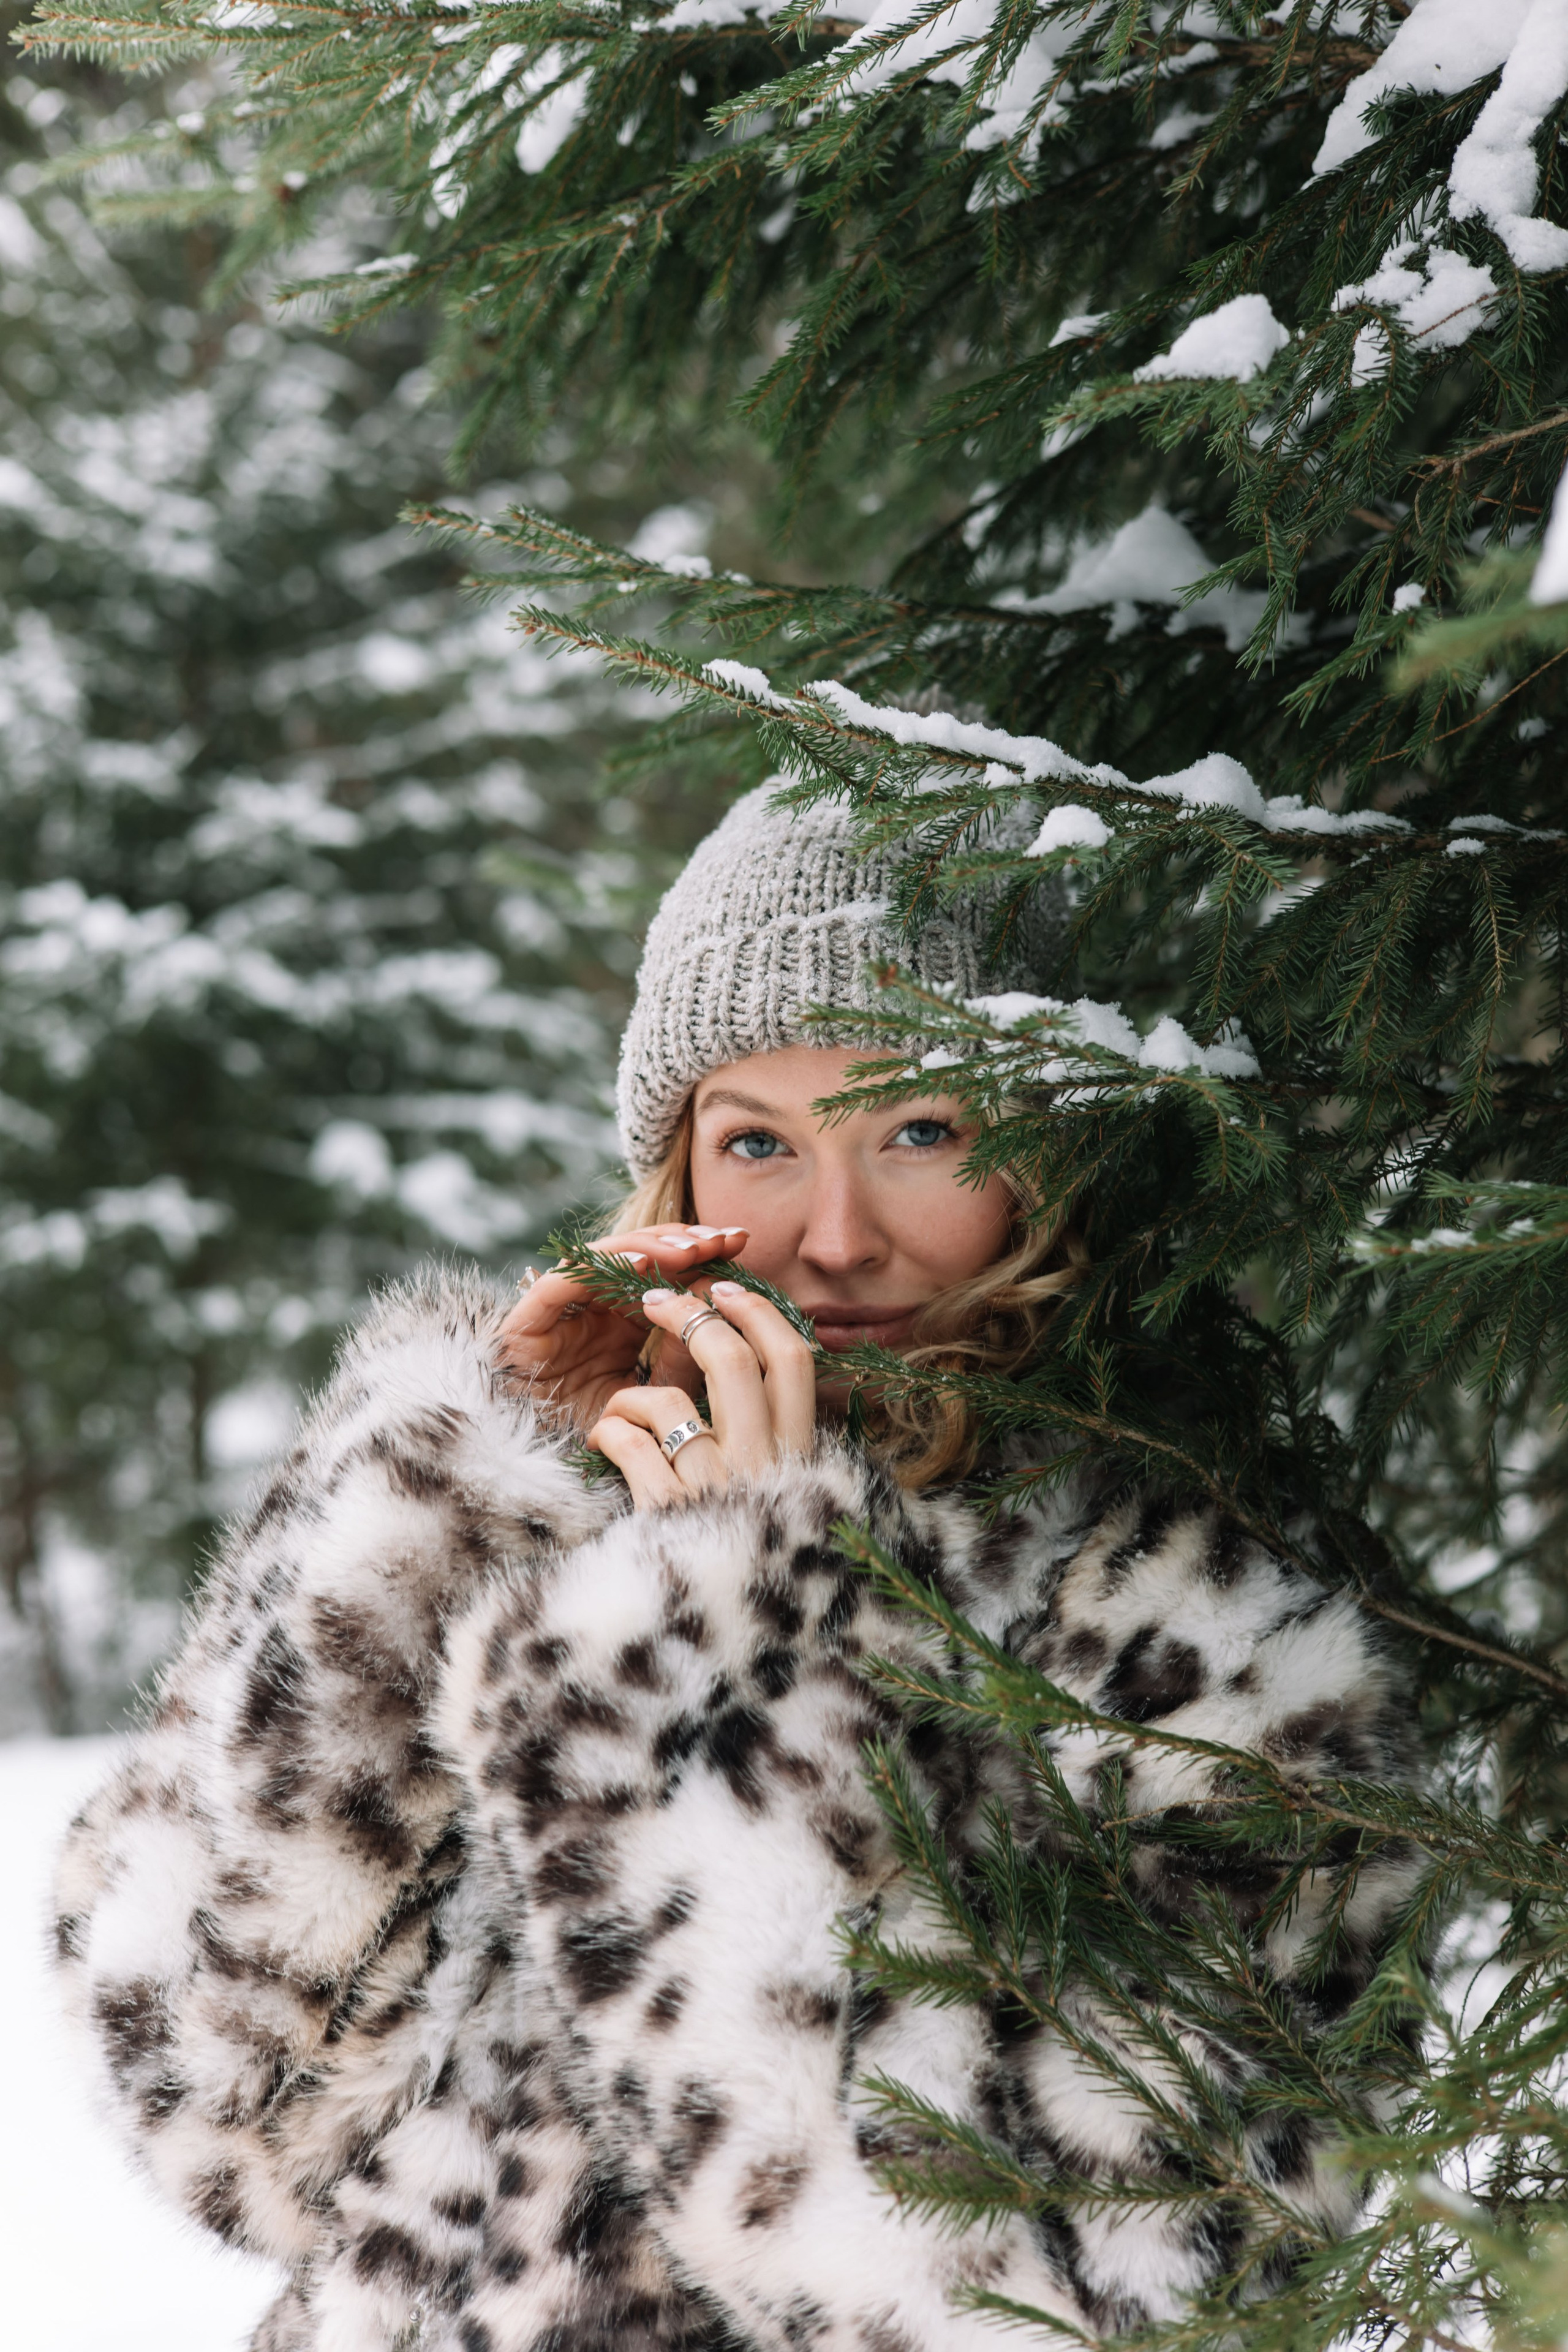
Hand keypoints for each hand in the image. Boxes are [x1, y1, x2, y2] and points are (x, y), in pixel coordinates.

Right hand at [496, 1223, 747, 1428]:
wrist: (548, 1480)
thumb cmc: (609, 1443)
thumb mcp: (663, 1395)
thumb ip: (686, 1354)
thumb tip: (720, 1308)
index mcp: (624, 1322)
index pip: (664, 1275)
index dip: (701, 1257)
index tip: (741, 1244)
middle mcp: (591, 1309)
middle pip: (636, 1258)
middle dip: (682, 1243)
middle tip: (724, 1239)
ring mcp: (558, 1314)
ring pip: (601, 1260)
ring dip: (649, 1247)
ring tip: (691, 1250)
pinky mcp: (524, 1324)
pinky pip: (560, 1283)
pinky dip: (599, 1268)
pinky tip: (643, 1263)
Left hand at [587, 1281, 816, 1509]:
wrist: (712, 1624)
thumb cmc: (734, 1528)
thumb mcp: (773, 1474)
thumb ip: (767, 1421)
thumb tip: (740, 1342)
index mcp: (797, 1451)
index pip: (793, 1359)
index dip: (757, 1313)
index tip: (723, 1292)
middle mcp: (763, 1466)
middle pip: (735, 1361)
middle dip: (689, 1319)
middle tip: (657, 1300)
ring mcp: (714, 1490)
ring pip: (667, 1403)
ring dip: (631, 1397)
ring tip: (619, 1409)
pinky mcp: (666, 1514)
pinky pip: (630, 1446)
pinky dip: (611, 1434)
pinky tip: (605, 1441)